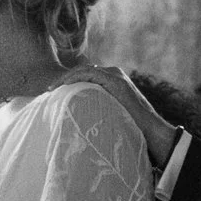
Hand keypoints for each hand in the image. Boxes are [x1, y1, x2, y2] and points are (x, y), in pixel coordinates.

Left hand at [55, 65, 177, 166]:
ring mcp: (116, 76)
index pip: (87, 75)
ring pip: (84, 70)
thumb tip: (82, 118)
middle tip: (48, 90)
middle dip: (64, 78)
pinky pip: (90, 74)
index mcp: (114, 81)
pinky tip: (63, 86)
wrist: (151, 130)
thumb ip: (101, 109)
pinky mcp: (116, 81)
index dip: (69, 81)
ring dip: (65, 77)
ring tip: (51, 88)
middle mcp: (115, 74)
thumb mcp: (113, 115)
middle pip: (83, 71)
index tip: (54, 92)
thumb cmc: (133, 128)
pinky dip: (74, 78)